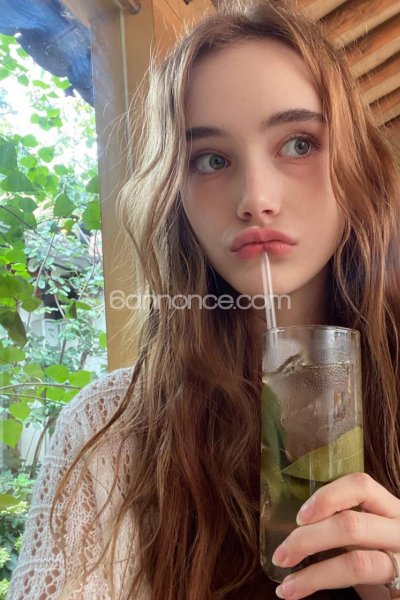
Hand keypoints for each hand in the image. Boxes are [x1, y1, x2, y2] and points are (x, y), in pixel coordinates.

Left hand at [270, 472, 399, 598]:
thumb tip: (295, 524)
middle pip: (351, 525)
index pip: (360, 486)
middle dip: (308, 539)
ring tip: (286, 585)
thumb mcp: (367, 532)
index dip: (327, 497)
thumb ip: (342, 522)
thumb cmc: (380, 556)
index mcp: (390, 508)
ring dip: (313, 574)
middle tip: (281, 555)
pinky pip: (361, 589)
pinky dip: (323, 588)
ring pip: (357, 563)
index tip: (299, 516)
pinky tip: (300, 592)